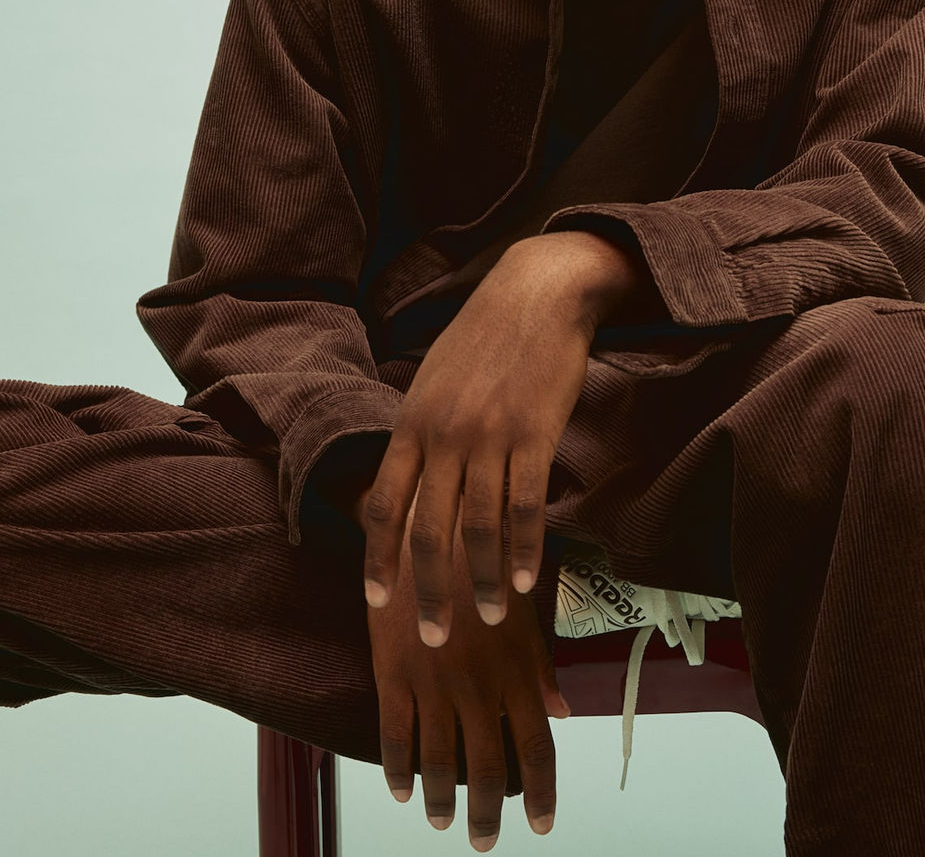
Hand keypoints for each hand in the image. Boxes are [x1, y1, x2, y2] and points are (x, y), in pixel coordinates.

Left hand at [361, 235, 601, 646]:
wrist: (538, 292)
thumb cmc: (486, 338)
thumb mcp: (435, 380)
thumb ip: (421, 432)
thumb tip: (408, 483)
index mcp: (412, 423)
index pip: (383, 507)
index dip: (377, 562)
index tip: (378, 606)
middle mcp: (442, 435)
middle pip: (427, 531)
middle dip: (427, 594)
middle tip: (433, 642)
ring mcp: (488, 435)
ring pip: (477, 528)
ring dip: (480, 582)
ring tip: (487, 620)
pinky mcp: (534, 434)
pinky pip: (525, 506)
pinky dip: (524, 551)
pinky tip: (525, 583)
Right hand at [368, 499, 569, 850]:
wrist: (426, 526)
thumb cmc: (481, 563)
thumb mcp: (521, 611)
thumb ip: (540, 667)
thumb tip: (563, 712)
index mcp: (517, 671)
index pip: (536, 748)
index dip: (542, 793)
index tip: (542, 824)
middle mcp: (479, 686)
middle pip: (489, 769)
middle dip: (490, 814)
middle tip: (484, 840)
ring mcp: (435, 682)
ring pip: (441, 763)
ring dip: (442, 801)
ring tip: (441, 821)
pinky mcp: (394, 672)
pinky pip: (396, 736)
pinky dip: (399, 770)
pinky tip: (402, 791)